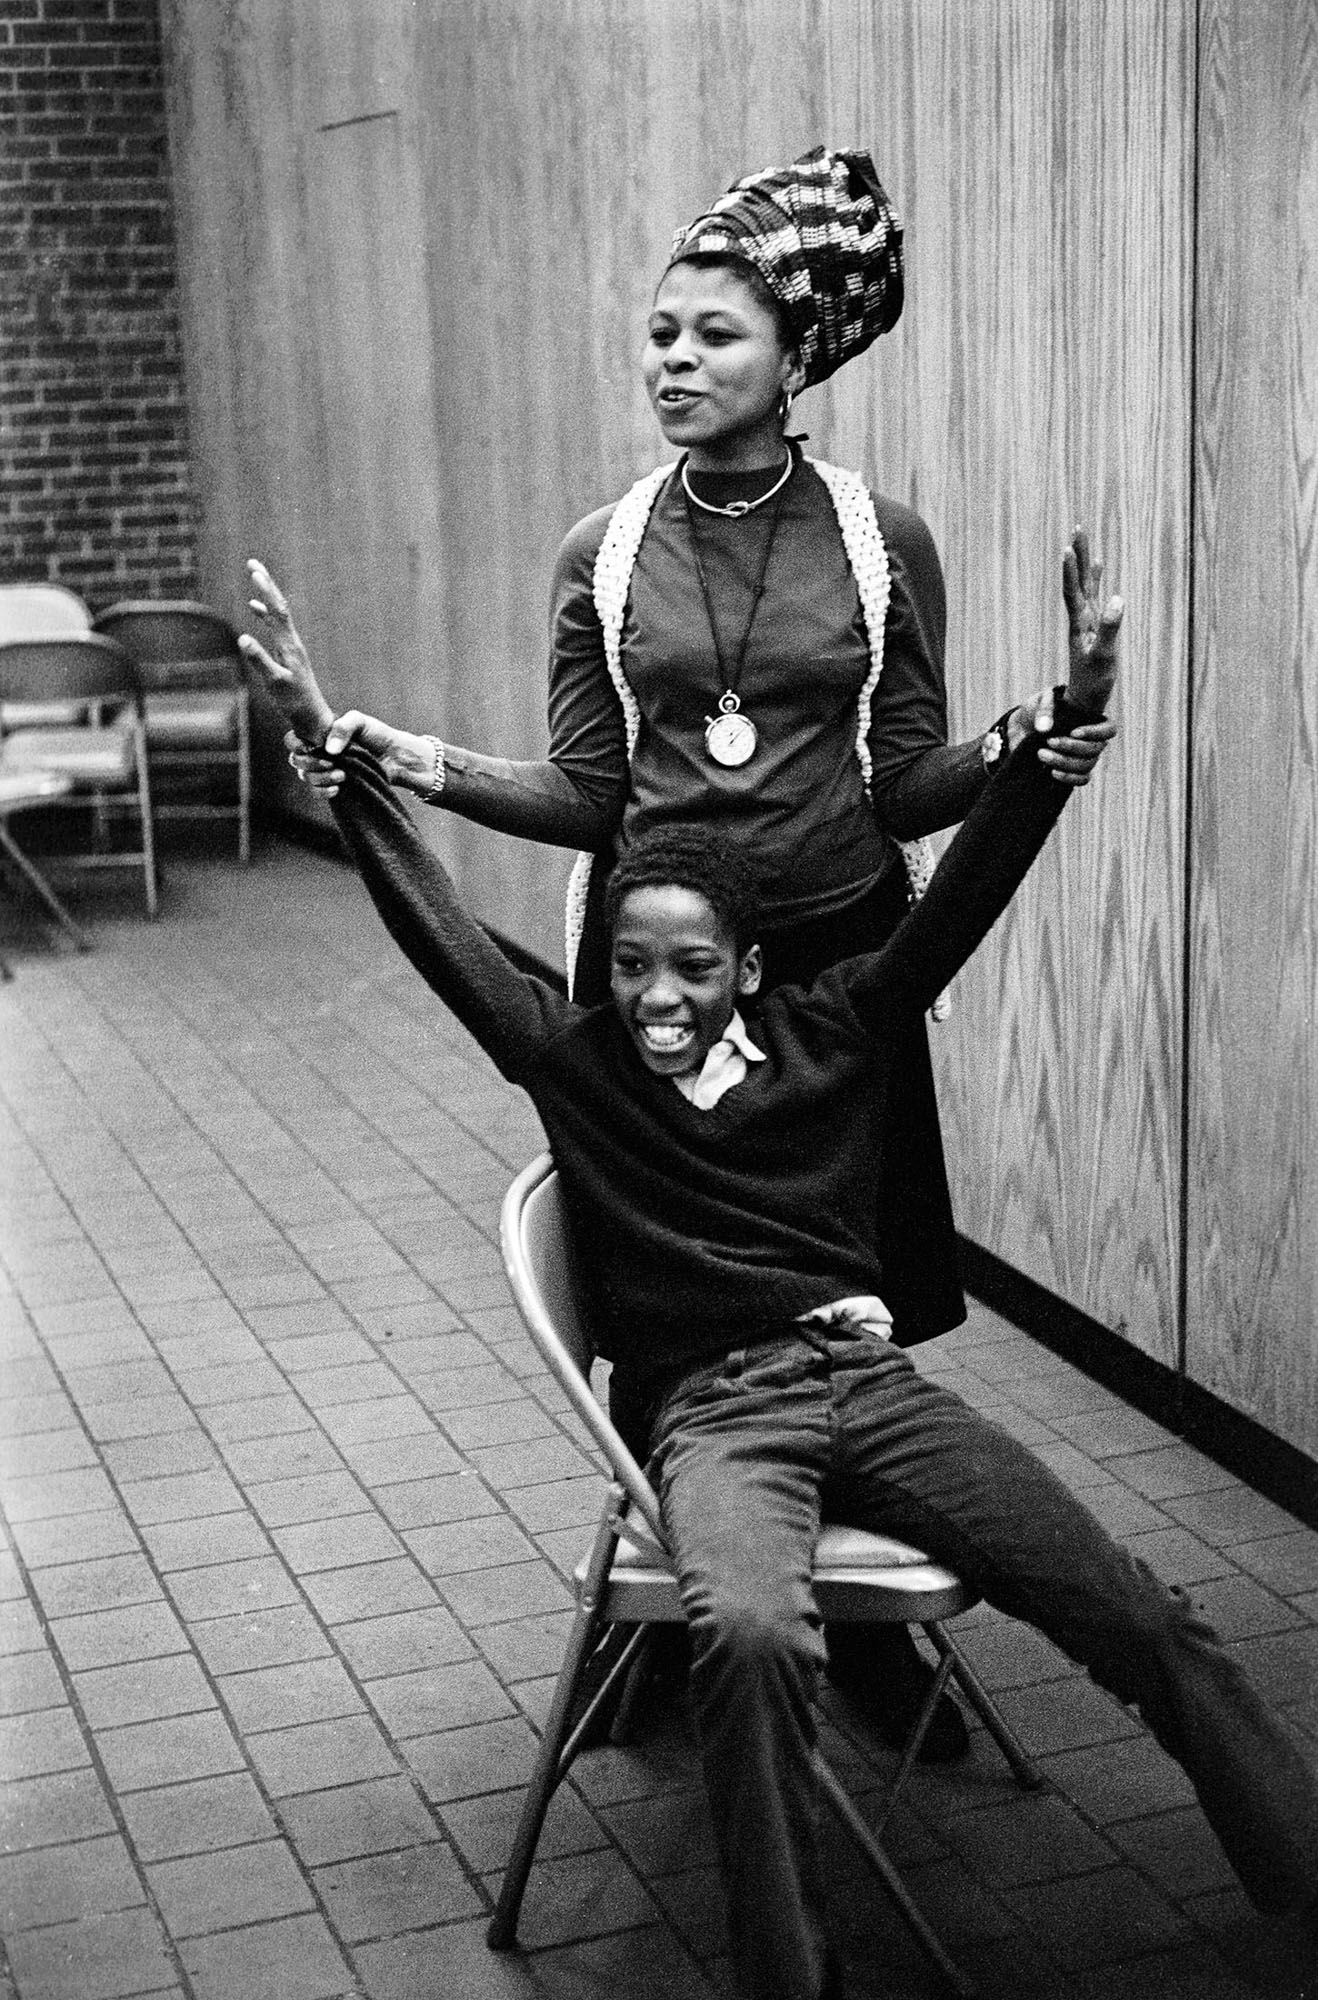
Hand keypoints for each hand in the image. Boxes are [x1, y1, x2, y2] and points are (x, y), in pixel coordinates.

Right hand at [238, 560, 335, 745]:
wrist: (314, 718)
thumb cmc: (295, 704)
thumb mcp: (275, 684)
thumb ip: (259, 661)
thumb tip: (242, 638)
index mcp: (289, 646)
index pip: (278, 612)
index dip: (266, 591)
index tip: (255, 572)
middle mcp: (292, 642)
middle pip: (279, 606)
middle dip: (266, 584)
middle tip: (252, 563)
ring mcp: (290, 647)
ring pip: (277, 614)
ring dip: (266, 595)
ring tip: (254, 576)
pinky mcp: (287, 654)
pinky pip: (274, 627)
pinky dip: (264, 615)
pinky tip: (254, 608)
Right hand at [284, 712, 397, 799]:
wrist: (395, 756)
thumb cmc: (376, 735)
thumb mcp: (360, 722)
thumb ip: (342, 727)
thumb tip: (329, 750)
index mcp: (318, 735)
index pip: (293, 740)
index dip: (296, 745)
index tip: (312, 747)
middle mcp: (317, 752)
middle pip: (295, 760)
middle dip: (310, 763)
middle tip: (332, 762)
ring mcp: (324, 770)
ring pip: (305, 777)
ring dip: (320, 777)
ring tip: (343, 775)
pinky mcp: (333, 785)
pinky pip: (316, 792)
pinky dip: (323, 791)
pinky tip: (338, 788)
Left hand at [1016, 690, 1117, 785]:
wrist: (1023, 727)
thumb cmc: (1038, 710)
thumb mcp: (1040, 700)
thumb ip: (1044, 709)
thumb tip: (1045, 728)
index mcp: (1092, 720)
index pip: (1109, 729)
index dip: (1095, 733)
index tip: (1074, 732)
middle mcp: (1093, 740)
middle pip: (1094, 749)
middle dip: (1071, 747)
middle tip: (1049, 741)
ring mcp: (1084, 757)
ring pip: (1086, 765)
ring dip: (1065, 762)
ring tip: (1042, 754)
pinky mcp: (1073, 770)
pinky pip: (1081, 779)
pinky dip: (1069, 778)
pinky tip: (1053, 772)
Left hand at [1061, 526, 1121, 716]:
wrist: (1085, 697)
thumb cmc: (1093, 681)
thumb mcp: (1103, 657)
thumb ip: (1110, 628)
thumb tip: (1118, 599)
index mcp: (1080, 623)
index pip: (1073, 591)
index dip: (1071, 571)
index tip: (1068, 548)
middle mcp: (1080, 617)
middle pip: (1077, 579)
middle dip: (1078, 553)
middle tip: (1077, 527)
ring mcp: (1087, 619)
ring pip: (1085, 583)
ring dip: (1084, 560)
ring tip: (1082, 536)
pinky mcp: (1094, 623)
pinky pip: (1095, 593)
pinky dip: (1096, 577)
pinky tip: (1098, 564)